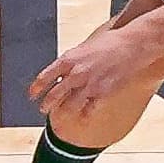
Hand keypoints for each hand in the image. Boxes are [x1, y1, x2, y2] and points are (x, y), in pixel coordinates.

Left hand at [29, 22, 150, 127]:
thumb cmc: (109, 42)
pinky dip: (84, 115)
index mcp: (69, 59)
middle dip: (46, 104)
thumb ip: (71, 62)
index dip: (36, 88)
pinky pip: (89, 109)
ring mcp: (89, 84)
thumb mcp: (83, 48)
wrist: (132, 45)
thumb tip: (61, 72)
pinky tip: (82, 119)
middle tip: (42, 109)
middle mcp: (76, 73)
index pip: (45, 76)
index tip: (31, 95)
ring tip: (58, 117)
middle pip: (55, 94)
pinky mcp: (102, 92)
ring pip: (69, 105)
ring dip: (62, 112)